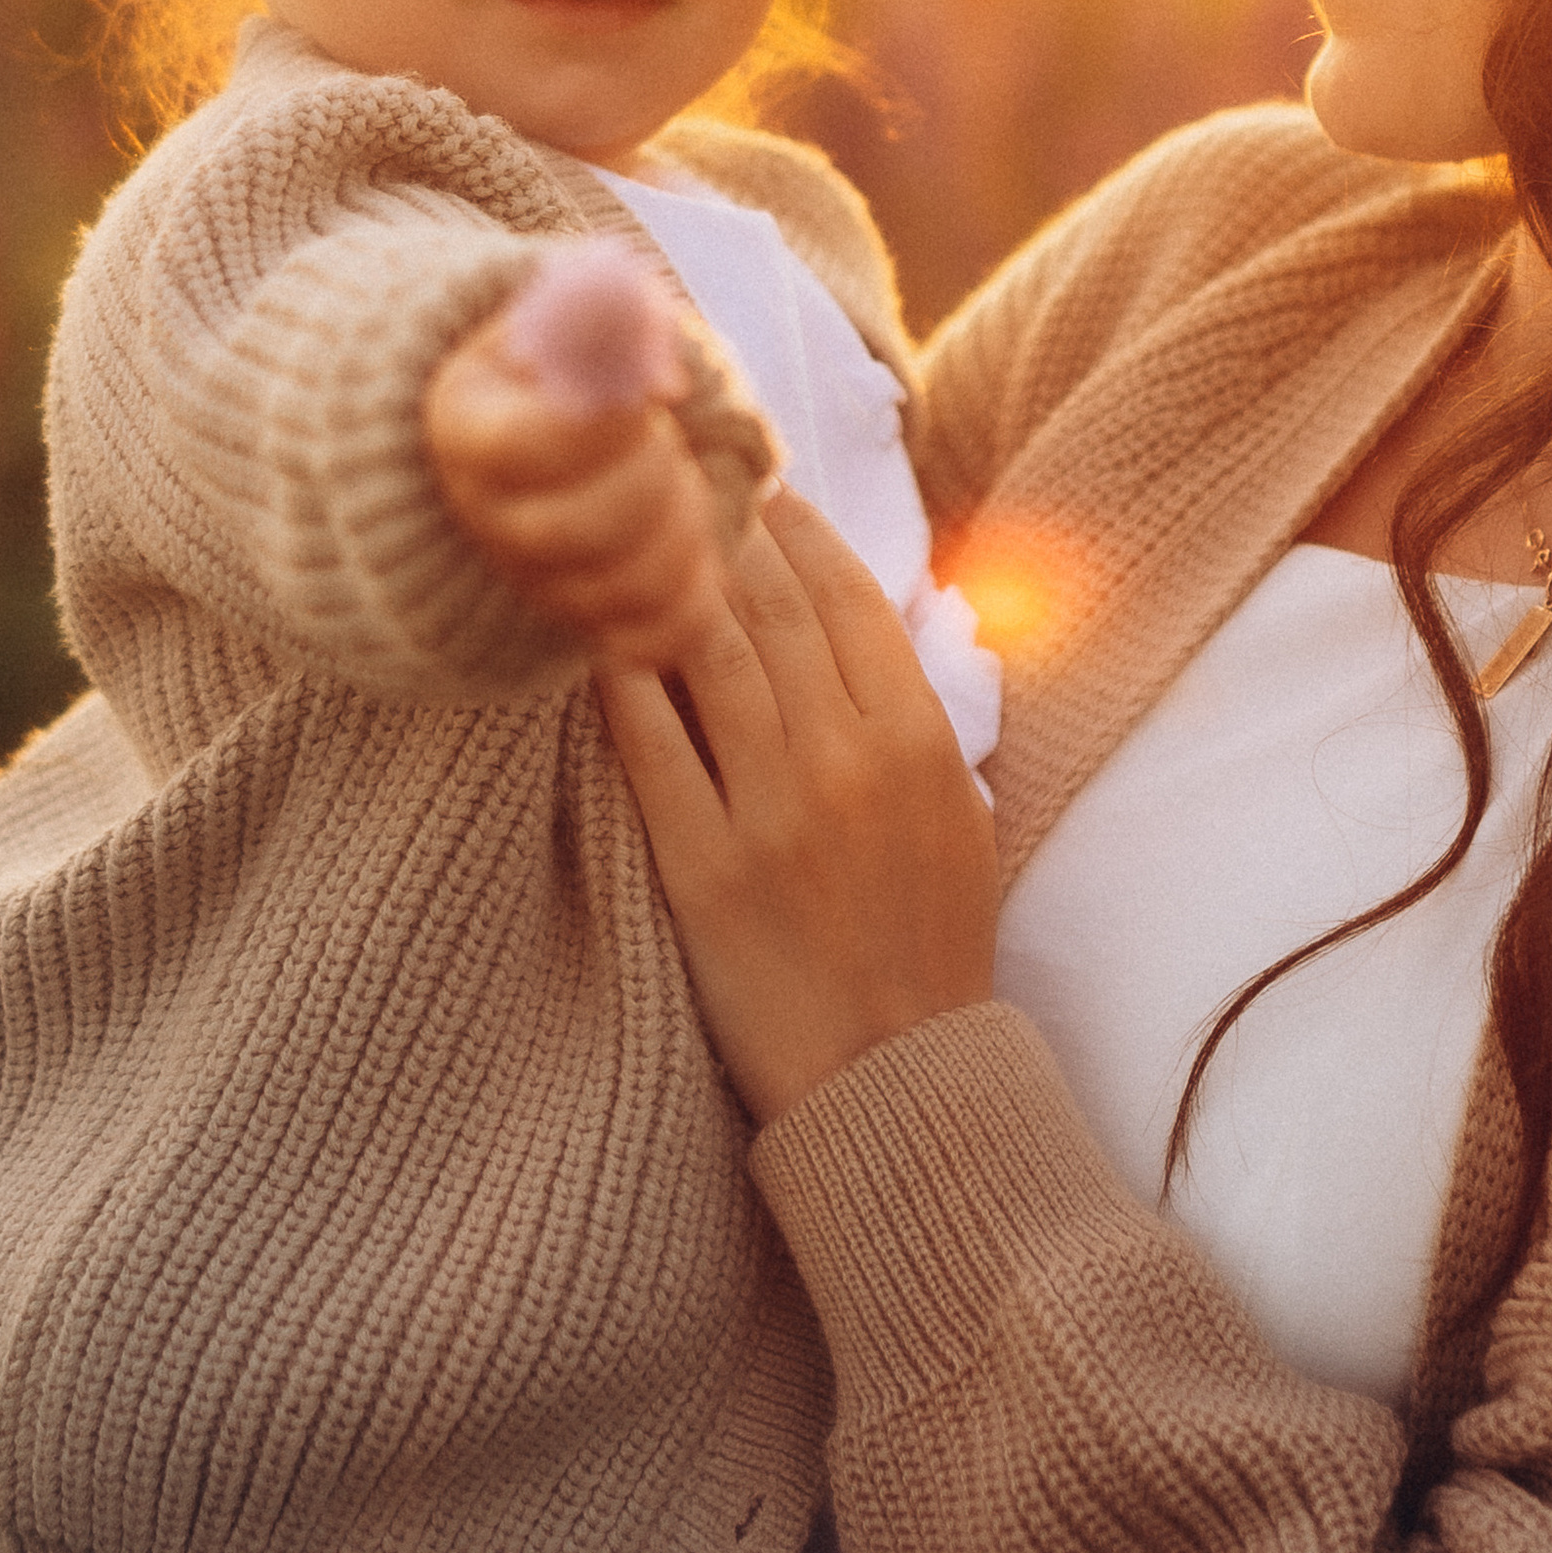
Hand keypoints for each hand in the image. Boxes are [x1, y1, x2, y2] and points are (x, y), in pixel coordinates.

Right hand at [425, 300, 723, 673]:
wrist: (556, 419)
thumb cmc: (575, 355)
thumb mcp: (577, 308)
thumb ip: (610, 315)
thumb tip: (654, 372)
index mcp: (467, 428)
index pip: (520, 447)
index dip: (601, 426)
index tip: (649, 396)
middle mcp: (486, 519)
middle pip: (566, 532)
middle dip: (649, 479)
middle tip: (671, 439)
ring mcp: (533, 580)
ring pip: (617, 592)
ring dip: (681, 534)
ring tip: (688, 483)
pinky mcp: (587, 622)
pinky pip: (651, 640)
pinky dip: (694, 599)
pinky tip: (698, 545)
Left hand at [601, 491, 999, 1123]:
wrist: (893, 1070)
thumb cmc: (933, 936)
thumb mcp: (959, 807)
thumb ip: (917, 712)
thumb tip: (867, 618)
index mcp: (918, 738)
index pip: (851, 597)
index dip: (803, 531)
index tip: (767, 491)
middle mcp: (845, 758)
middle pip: (774, 609)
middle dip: (728, 532)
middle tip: (687, 482)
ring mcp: (770, 810)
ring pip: (710, 656)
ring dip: (671, 582)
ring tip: (638, 534)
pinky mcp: (701, 867)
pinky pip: (651, 747)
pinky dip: (620, 680)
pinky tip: (591, 632)